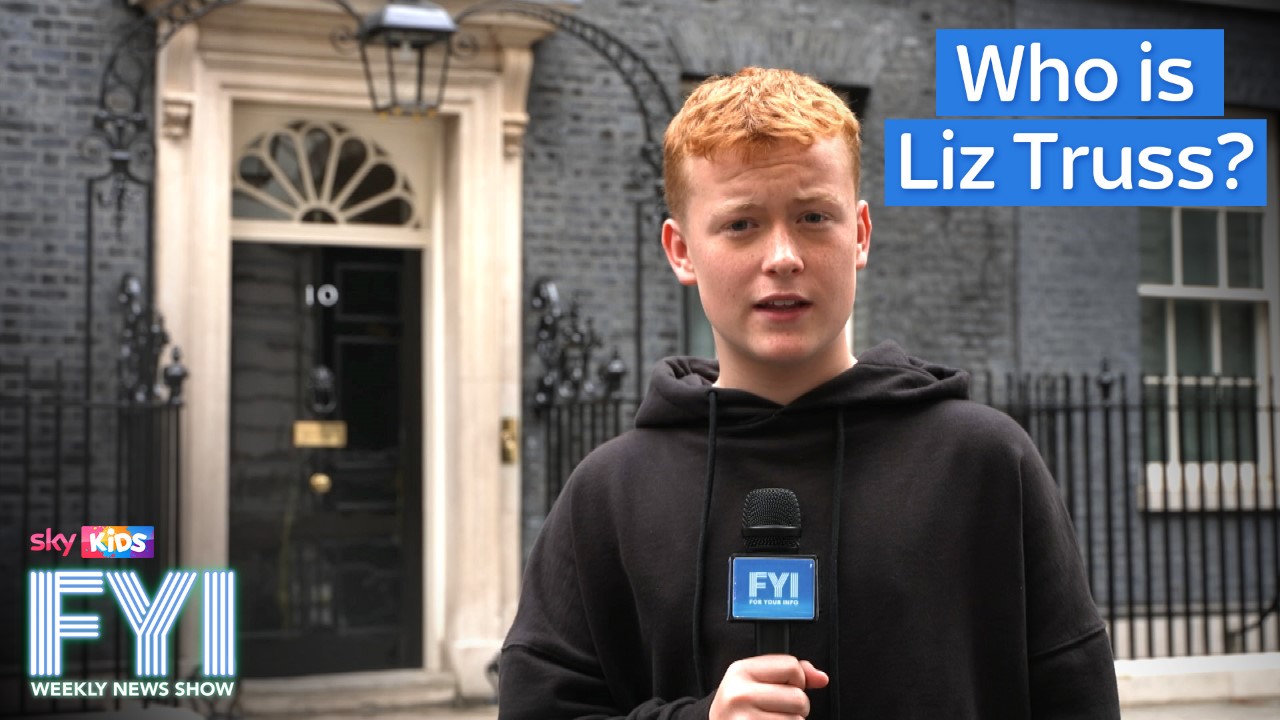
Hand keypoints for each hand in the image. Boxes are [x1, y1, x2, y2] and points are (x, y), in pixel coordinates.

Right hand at [709, 655, 828, 718]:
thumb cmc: (739, 705)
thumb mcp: (754, 680)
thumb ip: (788, 672)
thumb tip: (821, 678)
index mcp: (741, 671)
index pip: (791, 666)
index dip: (796, 679)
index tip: (783, 688)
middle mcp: (740, 694)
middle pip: (798, 697)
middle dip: (797, 706)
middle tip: (777, 709)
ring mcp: (746, 719)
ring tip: (772, 719)